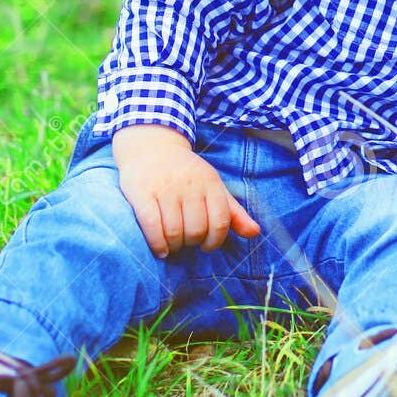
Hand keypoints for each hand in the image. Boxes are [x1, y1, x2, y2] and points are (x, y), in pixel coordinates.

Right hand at [111, 124, 259, 258]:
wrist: (151, 147)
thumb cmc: (186, 174)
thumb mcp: (213, 187)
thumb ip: (233, 212)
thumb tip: (255, 233)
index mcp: (210, 183)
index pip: (220, 222)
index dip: (215, 241)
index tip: (206, 245)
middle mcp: (189, 184)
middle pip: (196, 230)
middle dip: (191, 243)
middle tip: (185, 241)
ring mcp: (165, 188)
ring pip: (174, 231)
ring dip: (174, 246)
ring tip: (172, 244)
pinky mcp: (142, 192)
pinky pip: (152, 226)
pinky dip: (157, 244)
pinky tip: (160, 249)